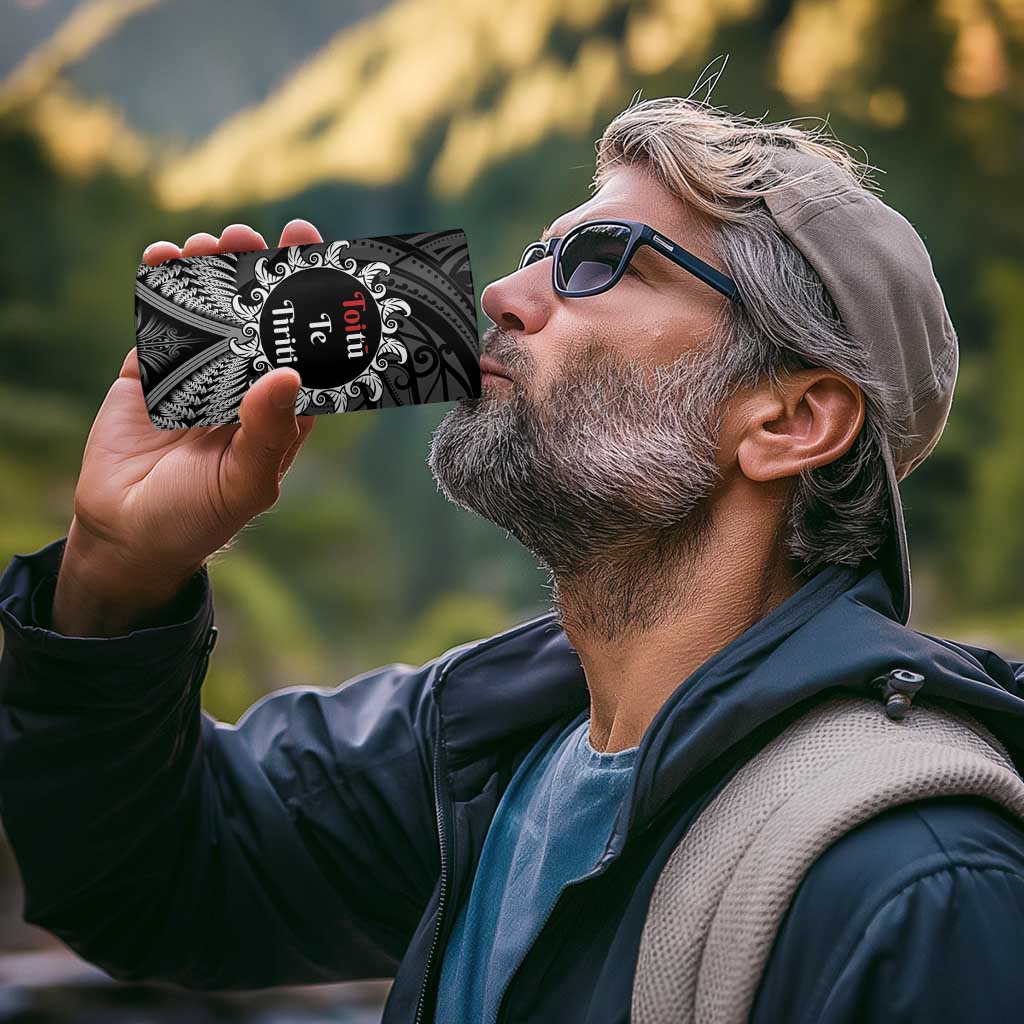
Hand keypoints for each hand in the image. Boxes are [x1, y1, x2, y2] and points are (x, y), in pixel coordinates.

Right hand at [52, 220, 322, 635]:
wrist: (127, 534)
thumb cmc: (200, 517)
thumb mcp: (245, 482)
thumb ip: (269, 431)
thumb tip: (289, 374)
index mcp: (281, 410)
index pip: (306, 349)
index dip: (314, 305)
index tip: (319, 257)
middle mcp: (245, 385)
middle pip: (259, 318)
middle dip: (261, 274)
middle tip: (258, 235)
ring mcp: (199, 375)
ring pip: (211, 312)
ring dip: (213, 273)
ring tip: (212, 243)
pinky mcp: (153, 372)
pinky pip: (160, 322)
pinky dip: (161, 288)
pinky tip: (164, 257)